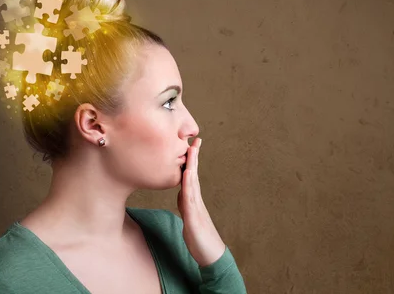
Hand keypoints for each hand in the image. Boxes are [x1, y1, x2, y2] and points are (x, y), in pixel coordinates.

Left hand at [177, 138, 225, 267]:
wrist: (211, 256)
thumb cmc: (200, 239)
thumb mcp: (189, 218)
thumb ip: (186, 205)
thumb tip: (182, 194)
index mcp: (193, 201)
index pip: (190, 176)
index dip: (190, 161)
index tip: (191, 145)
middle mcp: (196, 201)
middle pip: (193, 175)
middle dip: (193, 157)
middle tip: (195, 139)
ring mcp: (196, 208)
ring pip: (192, 183)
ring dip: (191, 166)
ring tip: (191, 151)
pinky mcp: (194, 219)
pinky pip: (189, 199)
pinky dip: (188, 186)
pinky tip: (187, 176)